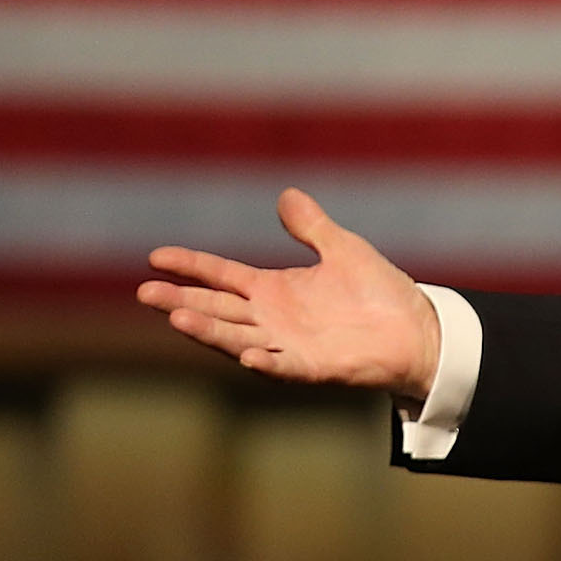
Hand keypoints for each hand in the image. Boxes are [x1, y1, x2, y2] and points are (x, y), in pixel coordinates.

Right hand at [137, 187, 441, 399]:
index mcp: (273, 290)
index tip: (155, 257)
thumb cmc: (378, 292)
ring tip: (177, 319)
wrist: (416, 329)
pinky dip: (266, 362)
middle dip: (181, 302)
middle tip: (145, 293)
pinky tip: (248, 355)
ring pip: (237, 337)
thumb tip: (287, 194)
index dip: (190, 266)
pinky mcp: (312, 367)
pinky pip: (284, 366)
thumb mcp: (342, 250)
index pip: (221, 275)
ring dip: (209, 330)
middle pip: (216, 308)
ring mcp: (287, 344)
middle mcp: (271, 319)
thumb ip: (311, 227)